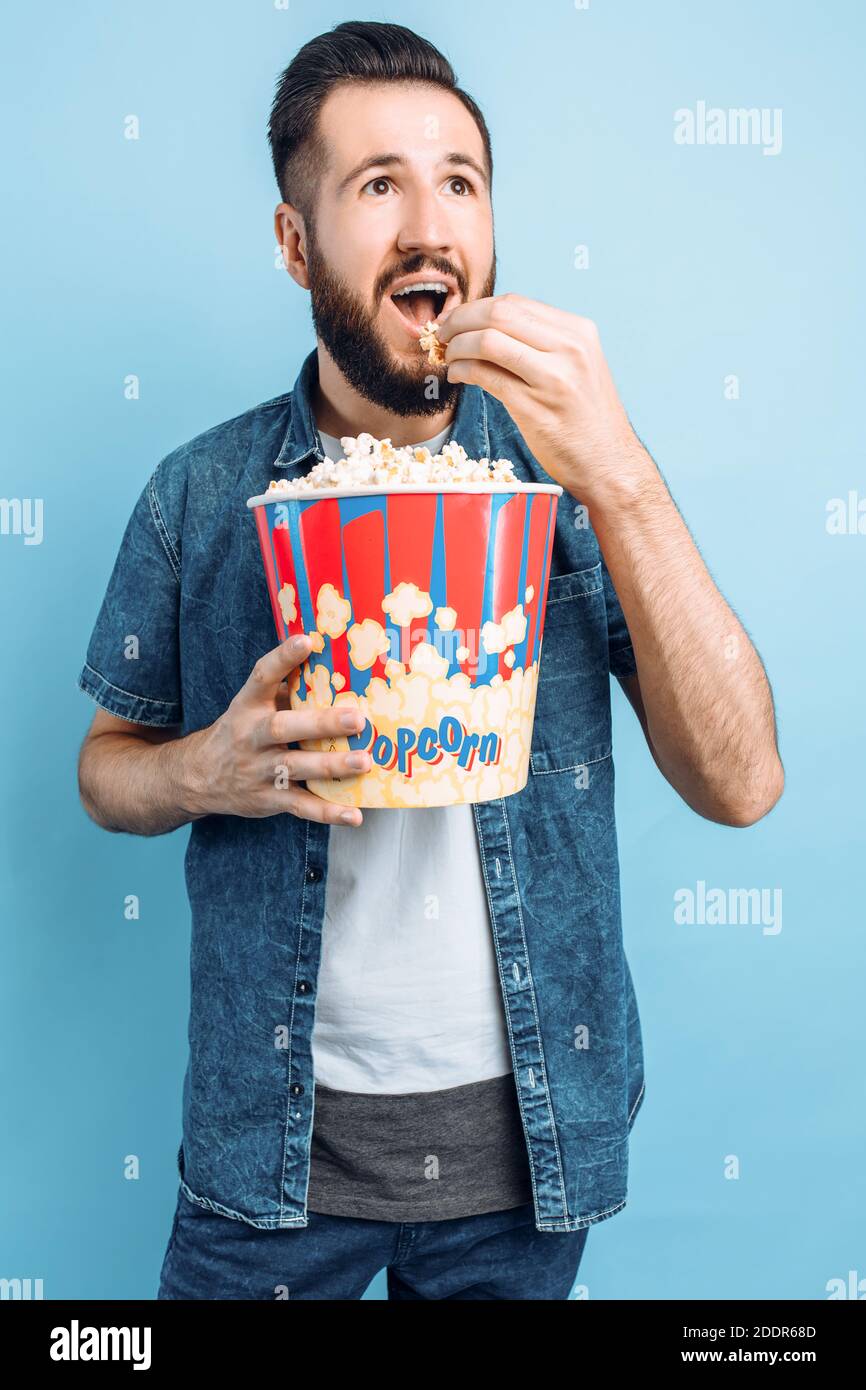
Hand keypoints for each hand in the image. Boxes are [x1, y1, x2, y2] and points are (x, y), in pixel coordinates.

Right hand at [184, 634, 370, 825]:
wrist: (197, 777)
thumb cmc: (240, 732)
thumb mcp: (251, 705)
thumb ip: (284, 688)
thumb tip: (332, 661)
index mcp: (248, 706)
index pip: (262, 676)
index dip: (283, 657)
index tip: (307, 640)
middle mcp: (251, 737)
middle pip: (283, 728)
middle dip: (320, 723)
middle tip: (356, 718)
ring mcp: (259, 771)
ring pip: (296, 768)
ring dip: (331, 766)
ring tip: (364, 761)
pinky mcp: (268, 800)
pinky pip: (300, 807)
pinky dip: (328, 813)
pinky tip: (354, 815)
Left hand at [437, 293, 648, 500]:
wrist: (608, 463)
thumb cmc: (586, 419)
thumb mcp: (577, 367)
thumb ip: (542, 343)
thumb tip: (488, 327)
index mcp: (579, 332)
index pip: (515, 303)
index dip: (476, 308)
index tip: (457, 320)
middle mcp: (569, 348)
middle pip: (498, 313)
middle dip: (460, 320)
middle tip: (442, 334)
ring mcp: (553, 378)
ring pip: (488, 341)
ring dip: (457, 346)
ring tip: (448, 357)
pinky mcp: (534, 407)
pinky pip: (486, 376)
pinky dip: (463, 371)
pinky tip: (458, 376)